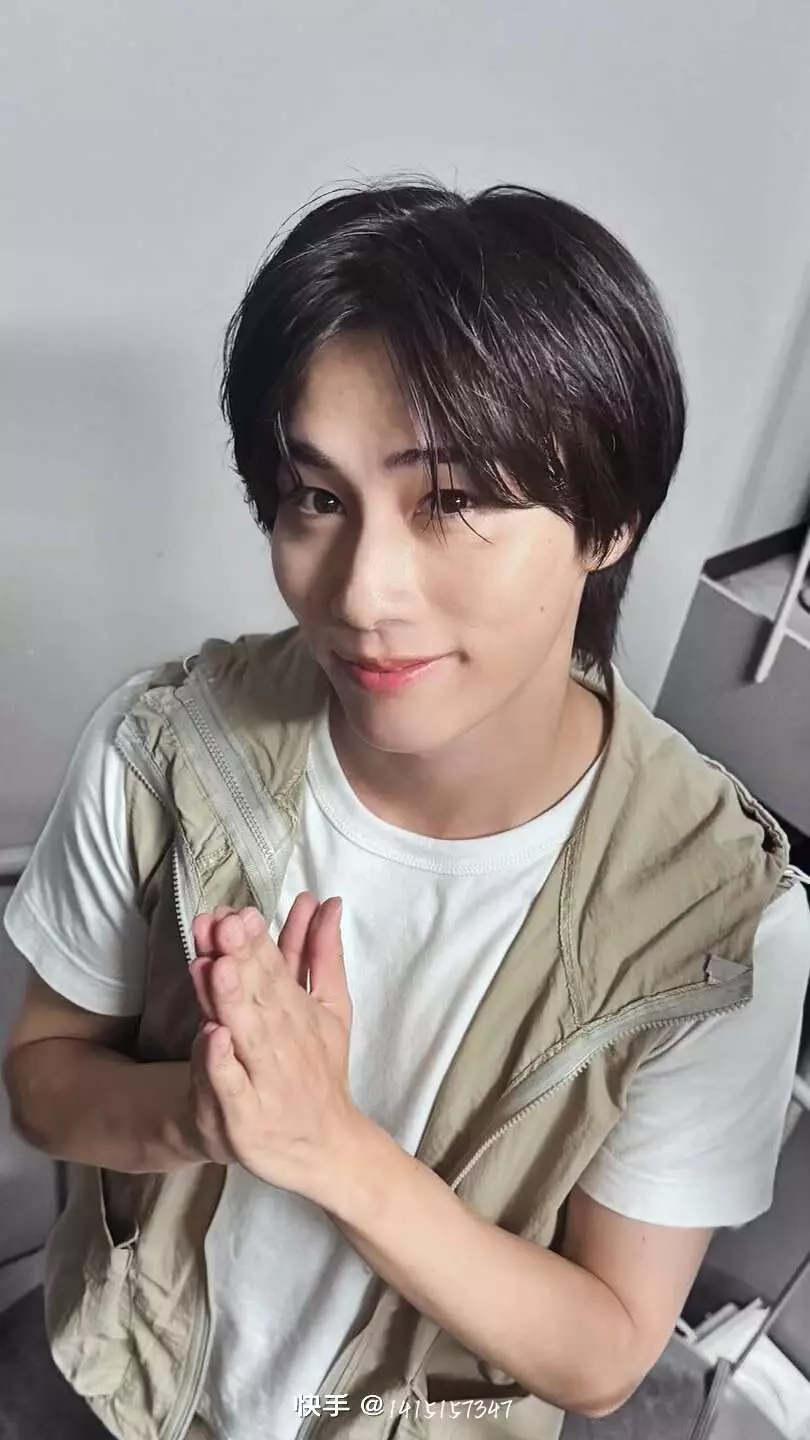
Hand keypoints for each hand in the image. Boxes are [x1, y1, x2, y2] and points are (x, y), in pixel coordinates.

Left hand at [183, 893, 319, 1167]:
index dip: (255, 940)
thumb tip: (329, 903)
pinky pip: (231, 1085)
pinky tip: (212, 1035)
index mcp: (296, 1010)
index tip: (238, 911)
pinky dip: (221, 1062)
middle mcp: (281, 1040)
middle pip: (257, 994)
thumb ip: (323, 954)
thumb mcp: (331, 1008)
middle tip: (224, 925)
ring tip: (216, 966)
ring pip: (244, 1033)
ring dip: (230, 1000)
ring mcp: (263, 1077)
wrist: (325, 1146)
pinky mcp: (244, 1114)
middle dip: (240, 958)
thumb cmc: (320, 1069)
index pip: (273, 968)